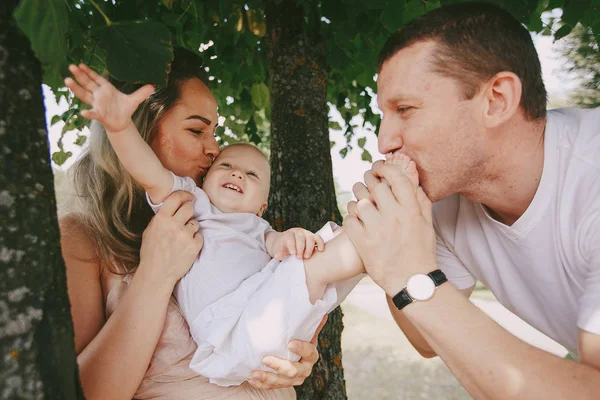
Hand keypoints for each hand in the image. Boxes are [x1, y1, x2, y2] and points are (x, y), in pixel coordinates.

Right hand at [64, 63, 154, 132]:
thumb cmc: (125, 109)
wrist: (122, 123)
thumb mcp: (135, 100)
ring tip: (67, 81)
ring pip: (84, 95)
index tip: (80, 63)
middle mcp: (99, 95)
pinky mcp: (99, 115)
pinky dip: (88, 113)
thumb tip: (153, 86)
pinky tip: (83, 112)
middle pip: (87, 83)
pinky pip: (92, 113)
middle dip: (79, 75)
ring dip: (76, 89)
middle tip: (71, 66)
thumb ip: (142, 92)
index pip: (95, 78)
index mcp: (106, 88)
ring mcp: (97, 104)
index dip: (88, 71)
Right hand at [139, 191, 202, 286]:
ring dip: (190, 228)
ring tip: (182, 238)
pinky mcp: (194, 246)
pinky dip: (194, 240)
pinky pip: (199, 236)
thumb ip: (161, 218)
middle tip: (185, 220)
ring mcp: (185, 235)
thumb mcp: (149, 231)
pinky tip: (186, 247)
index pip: (176, 198)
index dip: (185, 195)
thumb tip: (172, 208)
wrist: (157, 274)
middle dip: (188, 212)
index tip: (190, 196)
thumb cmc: (151, 253)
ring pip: (195, 223)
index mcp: (161, 219)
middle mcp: (174, 225)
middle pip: (189, 208)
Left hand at [248, 315, 326, 389]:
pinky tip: (252, 379)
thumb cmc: (297, 340)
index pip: (310, 353)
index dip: (301, 349)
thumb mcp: (304, 333)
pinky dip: (261, 384)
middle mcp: (304, 369)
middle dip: (279, 366)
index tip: (290, 343)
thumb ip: (309, 323)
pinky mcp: (282, 385)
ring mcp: (293, 379)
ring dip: (267, 378)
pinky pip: (271, 387)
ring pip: (281, 382)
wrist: (291, 356)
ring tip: (254, 373)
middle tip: (265, 359)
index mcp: (311, 356)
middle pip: (294, 371)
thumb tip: (319, 306)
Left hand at [268, 228, 324, 259]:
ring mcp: (306, 234)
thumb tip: (277, 257)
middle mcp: (298, 232)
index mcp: (288, 235)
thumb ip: (279, 252)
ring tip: (307, 257)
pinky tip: (320, 250)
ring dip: (309, 247)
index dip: (292, 245)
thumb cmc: (283, 246)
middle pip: (300, 237)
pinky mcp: (313, 237)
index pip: (290, 238)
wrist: (286, 240)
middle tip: (299, 257)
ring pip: (310, 237)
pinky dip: (320, 243)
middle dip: (300, 247)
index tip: (292, 253)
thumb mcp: (279, 249)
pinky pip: (318, 238)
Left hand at [344, 164, 436, 295]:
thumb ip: (421, 201)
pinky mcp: (363, 242)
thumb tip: (413, 181)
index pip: (396, 178)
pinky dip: (350, 216)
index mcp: (411, 210)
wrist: (411, 281)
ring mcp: (377, 230)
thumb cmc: (421, 252)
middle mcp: (394, 217)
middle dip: (368, 179)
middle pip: (375, 186)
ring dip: (357, 197)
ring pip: (360, 201)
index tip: (380, 169)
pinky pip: (349, 219)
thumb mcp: (427, 224)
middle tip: (366, 180)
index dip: (385, 169)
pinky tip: (355, 218)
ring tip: (358, 198)